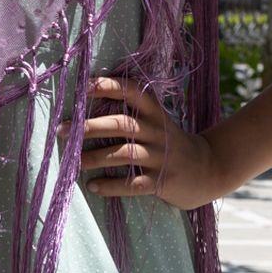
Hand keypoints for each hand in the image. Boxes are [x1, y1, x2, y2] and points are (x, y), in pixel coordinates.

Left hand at [65, 76, 225, 210]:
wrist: (209, 169)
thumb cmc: (170, 142)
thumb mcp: (157, 121)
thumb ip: (132, 113)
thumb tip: (87, 109)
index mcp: (155, 112)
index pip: (132, 91)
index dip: (107, 86)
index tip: (82, 86)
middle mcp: (157, 131)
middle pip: (121, 124)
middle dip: (90, 127)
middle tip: (62, 130)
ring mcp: (161, 157)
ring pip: (124, 154)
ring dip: (95, 158)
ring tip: (73, 162)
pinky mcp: (162, 182)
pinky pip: (133, 184)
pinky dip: (111, 185)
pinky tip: (93, 186)